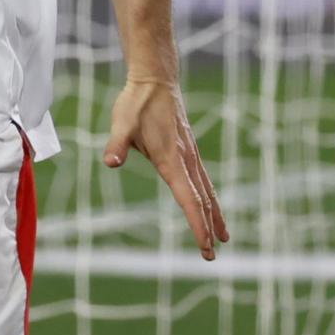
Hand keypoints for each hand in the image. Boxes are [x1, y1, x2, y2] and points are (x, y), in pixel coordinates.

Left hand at [104, 77, 228, 259]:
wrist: (155, 78)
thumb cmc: (136, 102)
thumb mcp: (121, 123)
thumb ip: (117, 144)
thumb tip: (111, 162)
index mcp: (171, 158)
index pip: (188, 198)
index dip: (197, 224)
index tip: (205, 245)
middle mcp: (186, 159)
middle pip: (202, 199)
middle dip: (208, 228)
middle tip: (212, 255)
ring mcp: (190, 154)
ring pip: (207, 190)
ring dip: (215, 214)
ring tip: (223, 237)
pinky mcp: (189, 149)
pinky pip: (203, 179)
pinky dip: (210, 197)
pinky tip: (210, 205)